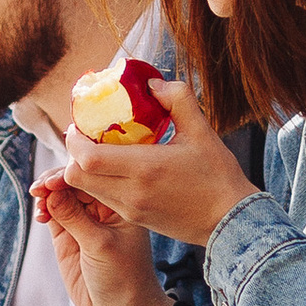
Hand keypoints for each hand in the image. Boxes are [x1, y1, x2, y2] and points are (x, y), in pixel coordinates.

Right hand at [32, 177, 175, 305]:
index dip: (72, 174)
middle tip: (39, 188)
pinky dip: (44, 210)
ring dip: (47, 194)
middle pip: (75, 182)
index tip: (53, 180)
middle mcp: (103, 209)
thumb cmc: (124, 279)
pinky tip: (40, 215)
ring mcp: (84, 222)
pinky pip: (53, 214)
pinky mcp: (68, 238)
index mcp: (121, 205)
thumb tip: (50, 192)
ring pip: (61, 196)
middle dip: (55, 181)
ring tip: (38, 200)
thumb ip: (74, 218)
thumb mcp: (100, 245)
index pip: (94, 178)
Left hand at [57, 72, 255, 252]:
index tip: (78, 125)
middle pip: (78, 177)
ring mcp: (131, 210)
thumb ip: (178, 99)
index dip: (74, 141)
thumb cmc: (218, 176)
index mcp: (144, 168)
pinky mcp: (135, 219)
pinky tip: (118, 169)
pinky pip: (104, 200)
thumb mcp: (202, 131)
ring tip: (101, 151)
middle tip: (86, 137)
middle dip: (74, 155)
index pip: (88, 158)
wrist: (231, 221)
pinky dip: (100, 184)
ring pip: (87, 190)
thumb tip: (153, 84)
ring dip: (86, 170)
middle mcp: (131, 193)